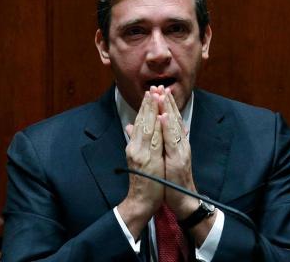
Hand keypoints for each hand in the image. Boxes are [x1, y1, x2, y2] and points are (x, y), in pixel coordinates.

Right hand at [118, 91, 164, 237]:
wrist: (140, 202)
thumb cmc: (143, 180)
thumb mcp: (137, 158)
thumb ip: (134, 141)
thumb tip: (130, 126)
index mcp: (134, 146)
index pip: (140, 122)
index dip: (145, 106)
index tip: (151, 92)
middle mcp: (136, 148)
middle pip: (143, 121)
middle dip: (148, 104)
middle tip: (153, 88)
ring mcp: (141, 153)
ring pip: (147, 127)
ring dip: (152, 111)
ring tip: (155, 96)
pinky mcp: (147, 160)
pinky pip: (153, 140)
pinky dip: (156, 127)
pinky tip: (159, 117)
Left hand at [156, 87, 198, 218]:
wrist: (184, 198)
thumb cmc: (173, 179)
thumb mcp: (166, 158)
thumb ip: (162, 142)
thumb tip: (154, 129)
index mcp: (177, 142)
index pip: (171, 119)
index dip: (166, 104)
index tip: (159, 90)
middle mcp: (181, 143)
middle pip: (174, 118)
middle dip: (166, 102)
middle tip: (160, 86)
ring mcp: (181, 149)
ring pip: (174, 125)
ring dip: (168, 108)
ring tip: (161, 95)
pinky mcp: (178, 158)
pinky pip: (173, 140)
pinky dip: (168, 127)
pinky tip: (164, 117)